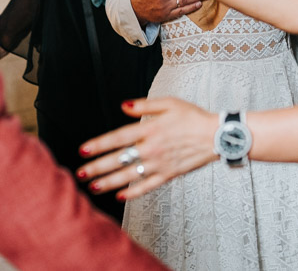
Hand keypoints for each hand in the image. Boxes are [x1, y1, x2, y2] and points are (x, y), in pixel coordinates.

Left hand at [76, 98, 217, 200]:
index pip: (118, 138)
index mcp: (150, 128)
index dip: (99, 144)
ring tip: (93, 186)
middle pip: (119, 159)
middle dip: (98, 167)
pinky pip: (148, 185)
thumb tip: (123, 106)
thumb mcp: (169, 103)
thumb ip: (144, 105)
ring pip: (130, 175)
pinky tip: (120, 195)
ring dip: (110, 181)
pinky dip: (133, 192)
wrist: (217, 135)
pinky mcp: (169, 174)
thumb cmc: (193, 116)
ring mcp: (160, 163)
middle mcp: (152, 148)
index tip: (84, 151)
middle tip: (81, 173)